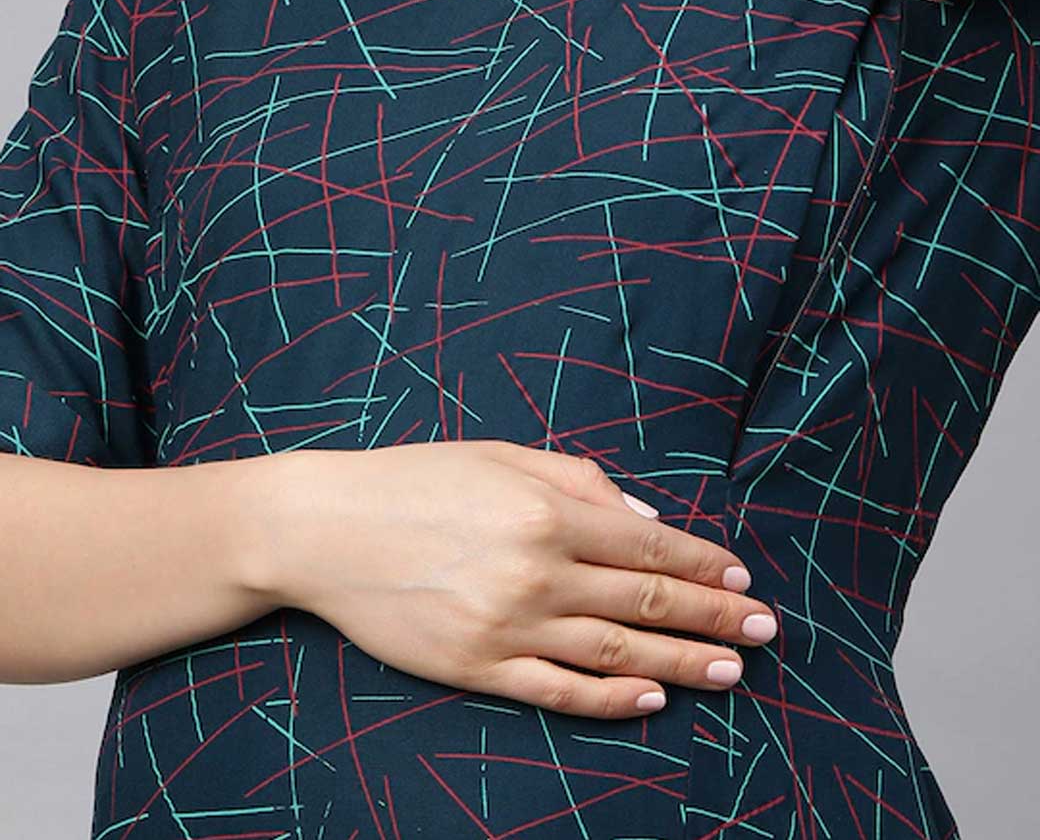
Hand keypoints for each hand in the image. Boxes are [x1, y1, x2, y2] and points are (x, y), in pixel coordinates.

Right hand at [265, 440, 777, 718]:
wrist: (324, 528)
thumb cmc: (415, 480)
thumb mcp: (500, 456)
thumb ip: (579, 483)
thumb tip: (647, 523)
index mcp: (545, 512)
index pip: (648, 548)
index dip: (703, 565)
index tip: (741, 579)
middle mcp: (535, 572)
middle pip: (645, 605)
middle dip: (713, 619)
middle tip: (764, 632)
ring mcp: (506, 626)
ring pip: (615, 654)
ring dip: (681, 664)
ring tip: (731, 672)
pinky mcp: (476, 667)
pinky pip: (558, 692)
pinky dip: (611, 701)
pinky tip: (652, 701)